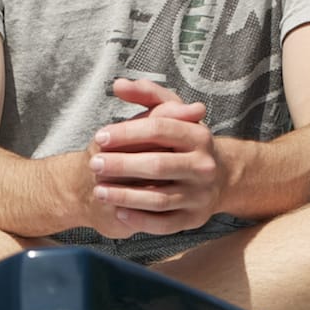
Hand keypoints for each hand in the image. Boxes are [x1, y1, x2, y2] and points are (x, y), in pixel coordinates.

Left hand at [85, 78, 224, 234]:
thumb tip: (118, 85)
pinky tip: (118, 211)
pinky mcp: (194, 219)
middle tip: (94, 164)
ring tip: (99, 191)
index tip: (100, 137)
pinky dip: (139, 219)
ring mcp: (201, 195)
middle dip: (122, 165)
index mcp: (198, 135)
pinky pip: (163, 224)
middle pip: (158, 165)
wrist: (215, 179)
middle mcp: (204, 166)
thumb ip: (146, 95)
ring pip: (158, 198)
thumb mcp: (172, 114)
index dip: (127, 132)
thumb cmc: (182, 142)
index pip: (160, 129)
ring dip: (124, 196)